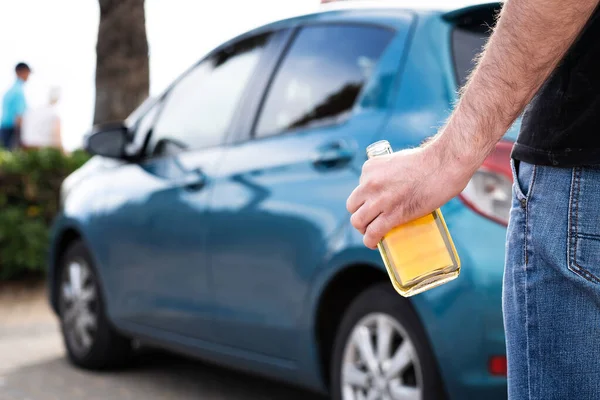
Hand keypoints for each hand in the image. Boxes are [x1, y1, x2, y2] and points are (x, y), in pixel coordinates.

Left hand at [346, 138, 476, 248]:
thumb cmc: (428, 161)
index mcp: (370, 168)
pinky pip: (373, 233)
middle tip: (372, 219)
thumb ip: (388, 173)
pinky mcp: (392, 214)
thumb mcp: (397, 160)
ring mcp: (379, 200)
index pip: (358, 189)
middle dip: (361, 215)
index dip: (366, 199)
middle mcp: (369, 183)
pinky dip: (371, 241)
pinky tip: (374, 243)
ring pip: (358, 221)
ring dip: (364, 229)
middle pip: (353, 207)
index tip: (375, 204)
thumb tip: (390, 190)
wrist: (443, 165)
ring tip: (373, 232)